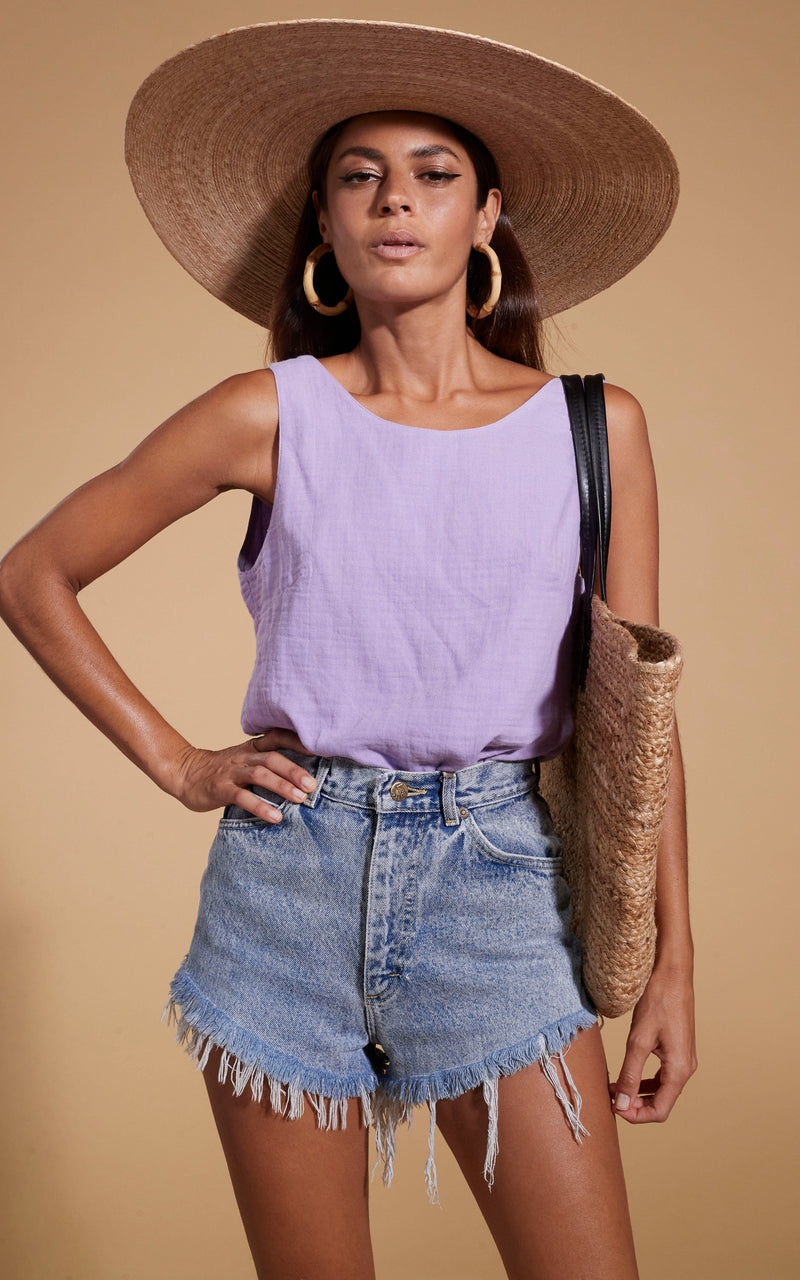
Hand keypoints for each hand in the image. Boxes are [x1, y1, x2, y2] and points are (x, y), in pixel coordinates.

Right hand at [168, 728, 322, 820]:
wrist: (183, 772)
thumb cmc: (221, 770)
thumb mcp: (243, 760)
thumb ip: (266, 763)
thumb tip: (302, 775)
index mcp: (251, 749)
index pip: (277, 738)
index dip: (297, 741)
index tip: (319, 749)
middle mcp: (243, 757)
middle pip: (272, 758)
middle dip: (294, 770)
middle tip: (312, 784)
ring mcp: (231, 773)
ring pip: (259, 775)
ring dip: (282, 786)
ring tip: (300, 799)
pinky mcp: (220, 789)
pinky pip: (242, 797)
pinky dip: (260, 806)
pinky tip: (275, 816)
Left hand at [607, 959, 696, 1123]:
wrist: (673, 973)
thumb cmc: (658, 1000)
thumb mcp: (638, 1039)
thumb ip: (629, 1074)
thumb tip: (622, 1104)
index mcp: (679, 1069)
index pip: (660, 1110)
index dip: (636, 1115)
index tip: (614, 1108)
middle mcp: (686, 1068)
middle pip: (662, 1102)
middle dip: (635, 1105)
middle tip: (611, 1097)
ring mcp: (684, 1058)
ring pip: (662, 1089)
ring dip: (639, 1093)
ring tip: (615, 1087)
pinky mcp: (678, 1049)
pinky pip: (663, 1075)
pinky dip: (645, 1080)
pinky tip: (627, 1074)